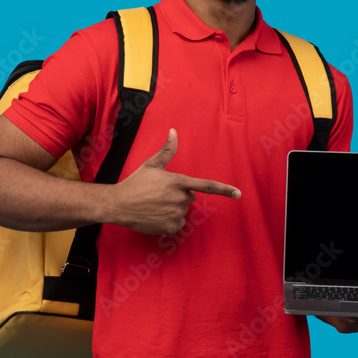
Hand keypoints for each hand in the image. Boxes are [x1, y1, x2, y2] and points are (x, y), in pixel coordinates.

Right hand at [107, 129, 240, 234]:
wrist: (119, 204)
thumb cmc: (135, 183)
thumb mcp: (151, 164)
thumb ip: (167, 150)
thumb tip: (174, 131)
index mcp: (178, 182)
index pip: (205, 186)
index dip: (223, 190)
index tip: (238, 194)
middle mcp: (179, 199)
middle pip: (190, 197)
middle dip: (179, 195)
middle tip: (160, 193)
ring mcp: (175, 214)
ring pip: (183, 210)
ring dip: (173, 208)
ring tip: (155, 204)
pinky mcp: (170, 226)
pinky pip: (177, 223)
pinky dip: (168, 220)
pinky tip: (155, 215)